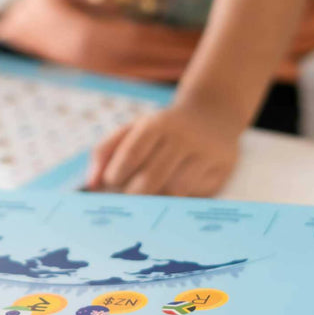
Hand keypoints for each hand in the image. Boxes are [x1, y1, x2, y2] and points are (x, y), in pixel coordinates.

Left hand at [86, 103, 238, 196]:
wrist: (213, 113)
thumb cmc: (162, 129)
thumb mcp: (132, 129)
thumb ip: (104, 152)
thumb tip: (91, 184)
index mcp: (156, 124)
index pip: (131, 155)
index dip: (116, 175)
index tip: (112, 182)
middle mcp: (182, 137)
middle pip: (152, 179)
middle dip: (134, 195)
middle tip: (129, 200)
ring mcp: (206, 153)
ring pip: (176, 191)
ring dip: (158, 201)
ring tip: (152, 199)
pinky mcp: (223, 169)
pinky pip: (196, 196)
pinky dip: (181, 200)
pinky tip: (176, 196)